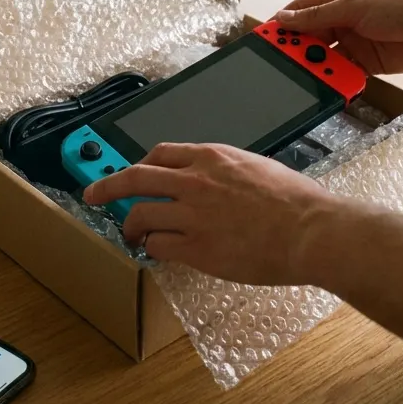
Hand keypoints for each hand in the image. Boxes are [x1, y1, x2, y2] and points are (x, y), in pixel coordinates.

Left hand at [82, 142, 338, 284]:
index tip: (131, 171)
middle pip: (135, 177)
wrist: (310, 230)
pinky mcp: (197, 247)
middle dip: (107, 185)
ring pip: (140, 214)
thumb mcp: (255, 167)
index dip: (140, 164)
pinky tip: (156, 251)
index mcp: (212, 157)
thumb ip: (225, 171)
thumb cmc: (296, 201)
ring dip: (129, 225)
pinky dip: (152, 248)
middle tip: (92, 194)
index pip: (160, 153)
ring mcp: (193, 214)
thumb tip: (211, 181)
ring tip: (129, 235)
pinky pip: (158, 245)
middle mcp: (195, 181)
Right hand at [275, 0, 402, 73]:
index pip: (300, 10)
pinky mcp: (365, 64)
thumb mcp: (353, 6)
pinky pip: (342, 73)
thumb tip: (283, 17)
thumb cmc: (401, 4)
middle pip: (308, 36)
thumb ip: (317, 15)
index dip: (281, 23)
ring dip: (313, 66)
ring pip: (323, 58)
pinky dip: (333, 80)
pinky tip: (324, 86)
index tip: (263, 37)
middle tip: (278, 63)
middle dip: (294, 49)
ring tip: (301, 77)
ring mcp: (353, 42)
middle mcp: (342, 20)